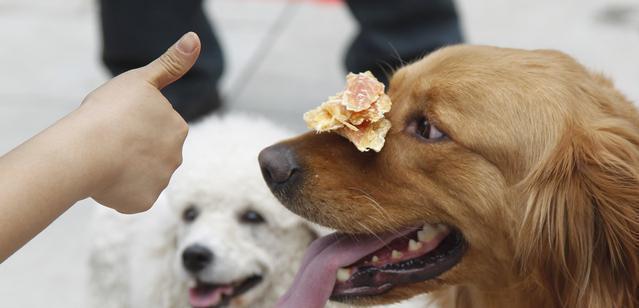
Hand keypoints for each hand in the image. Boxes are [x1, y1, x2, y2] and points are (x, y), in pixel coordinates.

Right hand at [74, 32, 199, 212]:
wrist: (86, 150)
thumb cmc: (110, 111)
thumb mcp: (142, 79)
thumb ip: (171, 63)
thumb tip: (194, 40)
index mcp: (178, 128)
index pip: (157, 128)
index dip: (134, 124)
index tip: (119, 121)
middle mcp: (176, 157)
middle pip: (151, 153)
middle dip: (133, 149)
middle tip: (109, 141)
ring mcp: (161, 181)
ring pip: (140, 175)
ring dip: (125, 170)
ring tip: (104, 159)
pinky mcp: (144, 201)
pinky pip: (130, 196)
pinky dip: (117, 191)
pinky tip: (104, 179)